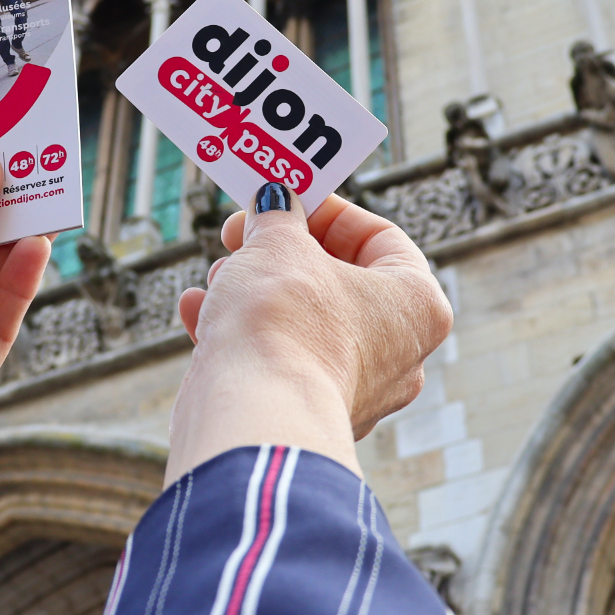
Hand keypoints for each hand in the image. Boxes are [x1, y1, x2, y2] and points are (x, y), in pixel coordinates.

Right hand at [166, 185, 451, 481]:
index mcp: (417, 304)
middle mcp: (399, 353)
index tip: (286, 198)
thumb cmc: (283, 323)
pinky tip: (197, 311)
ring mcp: (355, 390)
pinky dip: (241, 335)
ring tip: (218, 275)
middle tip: (243, 232)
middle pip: (338, 279)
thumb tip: (274, 204)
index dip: (327, 210)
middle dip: (282, 251)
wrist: (252, 416)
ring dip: (255, 291)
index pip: (381, 236)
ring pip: (304, 321)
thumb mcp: (278, 243)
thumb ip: (278, 216)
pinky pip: (278, 360)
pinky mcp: (307, 413)